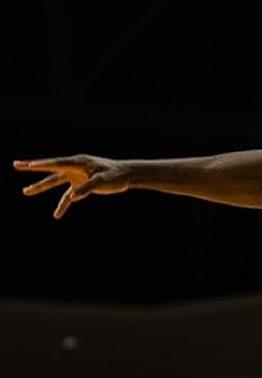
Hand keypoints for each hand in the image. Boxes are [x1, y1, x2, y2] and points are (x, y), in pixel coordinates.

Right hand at [14, 154, 130, 218]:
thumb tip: (73, 197)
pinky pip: (68, 196)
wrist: (127, 175)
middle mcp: (75, 167)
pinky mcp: (81, 185)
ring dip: (41, 186)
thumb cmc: (116, 175)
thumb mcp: (103, 180)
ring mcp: (76, 176)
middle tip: (16, 164)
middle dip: (33, 167)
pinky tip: (57, 215)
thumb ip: (87, 188)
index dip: (41, 164)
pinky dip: (63, 205)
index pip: (56, 163)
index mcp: (78, 162)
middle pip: (51, 169)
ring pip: (55, 182)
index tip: (27, 165)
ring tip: (25, 191)